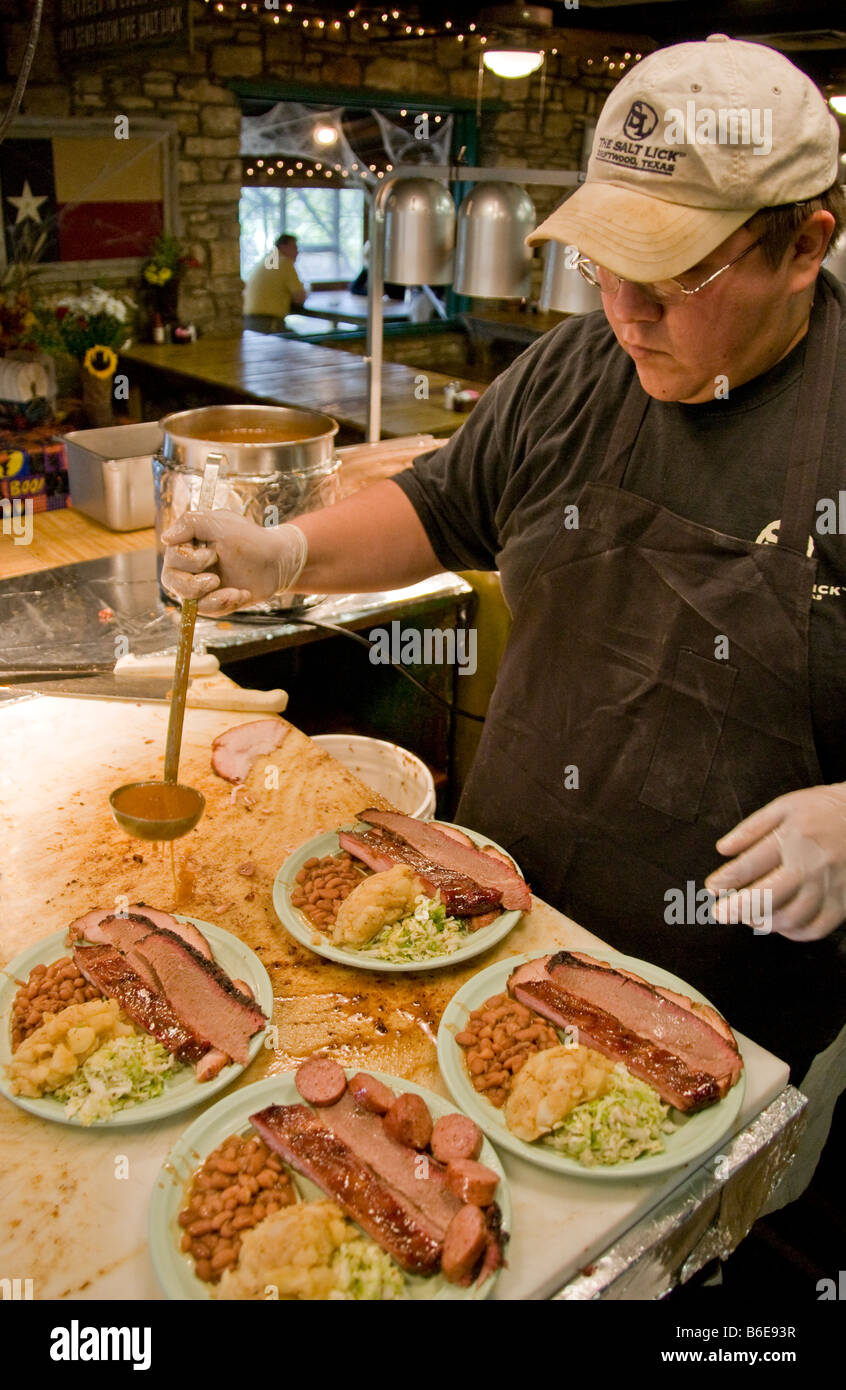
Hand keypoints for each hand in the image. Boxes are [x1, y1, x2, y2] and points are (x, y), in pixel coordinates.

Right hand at [160, 510, 307, 616]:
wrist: (276, 562)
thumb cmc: (250, 539)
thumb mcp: (221, 523)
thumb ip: (191, 523)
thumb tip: (165, 538)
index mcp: (187, 543)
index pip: (172, 558)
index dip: (191, 561)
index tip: (212, 554)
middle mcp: (187, 565)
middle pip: (172, 582)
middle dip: (195, 585)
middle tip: (216, 578)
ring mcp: (198, 584)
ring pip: (188, 601)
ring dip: (214, 598)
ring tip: (236, 592)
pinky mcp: (212, 600)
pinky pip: (207, 611)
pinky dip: (225, 604)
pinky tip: (241, 594)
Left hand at [705, 784, 845, 939]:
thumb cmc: (822, 810)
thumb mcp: (784, 807)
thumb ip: (751, 829)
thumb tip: (722, 849)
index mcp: (792, 839)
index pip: (749, 866)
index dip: (725, 881)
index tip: (712, 887)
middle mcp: (811, 866)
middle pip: (767, 897)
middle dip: (736, 909)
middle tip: (720, 913)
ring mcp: (830, 887)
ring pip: (790, 918)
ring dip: (762, 922)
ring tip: (748, 918)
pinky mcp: (844, 902)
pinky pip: (816, 928)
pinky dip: (794, 932)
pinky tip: (780, 924)